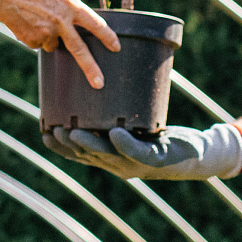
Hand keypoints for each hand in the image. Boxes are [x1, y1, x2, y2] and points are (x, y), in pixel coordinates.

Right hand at [0, 0, 118, 87]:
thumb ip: (68, 6)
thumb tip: (78, 23)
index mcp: (70, 4)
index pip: (95, 24)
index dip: (107, 36)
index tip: (116, 47)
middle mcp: (61, 20)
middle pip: (79, 50)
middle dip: (90, 68)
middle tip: (99, 84)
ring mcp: (46, 32)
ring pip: (54, 45)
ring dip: (49, 37)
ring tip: (35, 18)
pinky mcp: (32, 40)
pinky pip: (38, 44)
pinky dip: (34, 37)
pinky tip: (26, 23)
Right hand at [42, 123, 241, 179]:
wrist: (198, 153)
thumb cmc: (163, 135)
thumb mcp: (137, 124)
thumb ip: (119, 110)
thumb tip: (100, 77)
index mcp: (112, 158)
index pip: (80, 154)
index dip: (61, 146)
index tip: (44, 130)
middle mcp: (120, 165)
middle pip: (88, 156)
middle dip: (69, 144)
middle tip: (52, 129)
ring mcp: (138, 164)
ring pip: (108, 156)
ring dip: (90, 144)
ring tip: (74, 130)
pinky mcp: (157, 159)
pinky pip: (138, 152)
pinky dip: (125, 144)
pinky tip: (115, 134)